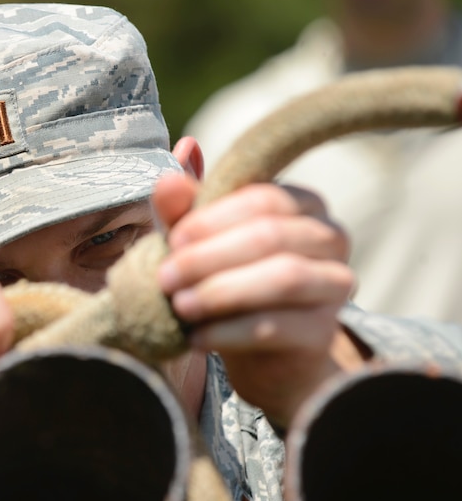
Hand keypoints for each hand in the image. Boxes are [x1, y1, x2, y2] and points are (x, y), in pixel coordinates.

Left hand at [152, 146, 360, 426]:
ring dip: (221, 291)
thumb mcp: (199, 240)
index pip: (263, 198)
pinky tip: (196, 337)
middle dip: (209, 257)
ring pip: (283, 278)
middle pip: (271, 236)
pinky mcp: (324, 331)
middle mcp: (330, 237)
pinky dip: (230, 331)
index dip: (213, 218)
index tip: (174, 240)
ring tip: (179, 306)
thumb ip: (188, 202)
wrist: (258, 352)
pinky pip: (278, 326)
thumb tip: (184, 148)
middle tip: (165, 277)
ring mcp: (335, 284)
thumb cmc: (227, 277)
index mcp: (303, 203)